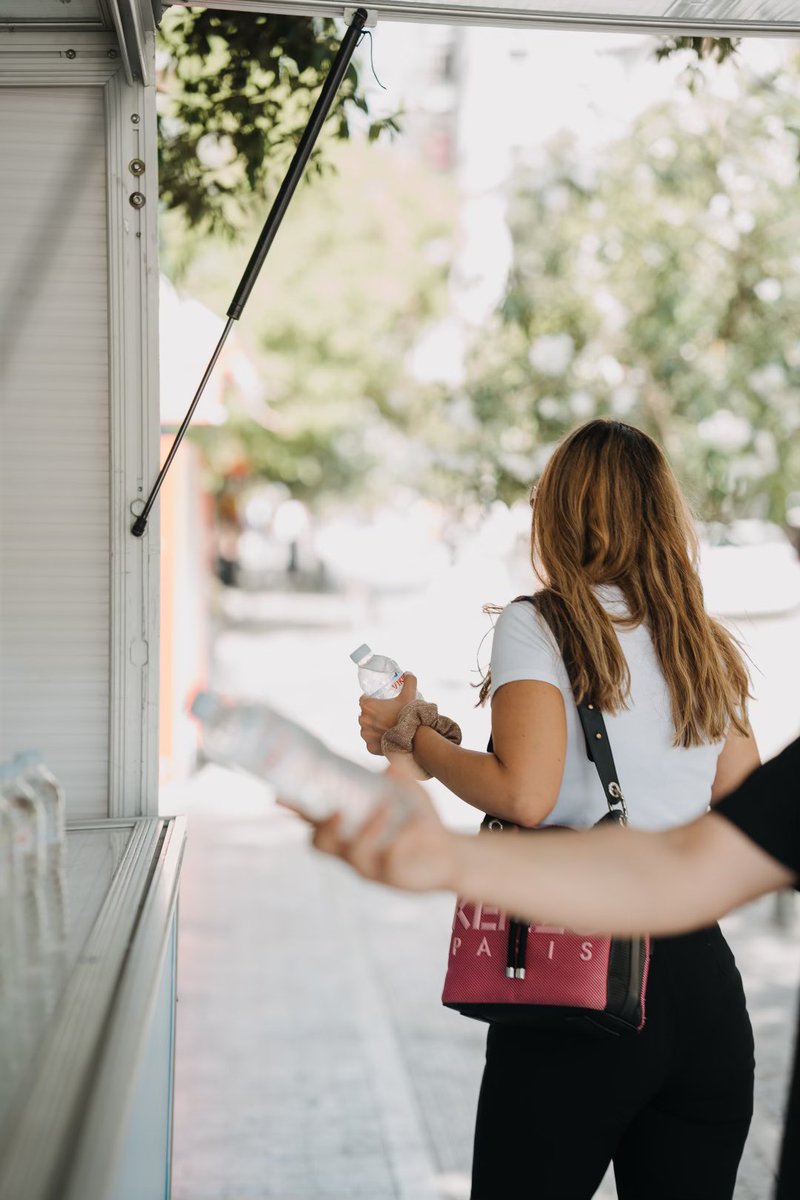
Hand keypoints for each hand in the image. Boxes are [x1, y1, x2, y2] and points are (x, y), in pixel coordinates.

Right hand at [308, 762, 458, 892]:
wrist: (450, 853)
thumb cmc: (418, 821)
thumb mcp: (407, 794)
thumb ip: (397, 775)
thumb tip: (392, 760)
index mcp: (348, 831)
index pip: (314, 821)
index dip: (295, 808)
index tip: (279, 794)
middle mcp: (352, 852)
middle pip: (321, 844)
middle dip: (323, 826)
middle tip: (336, 809)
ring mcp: (372, 867)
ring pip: (354, 853)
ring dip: (368, 828)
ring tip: (385, 808)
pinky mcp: (394, 878)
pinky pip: (390, 860)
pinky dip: (401, 838)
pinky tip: (415, 826)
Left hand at [358, 673, 418, 755]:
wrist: (413, 738)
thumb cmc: (408, 715)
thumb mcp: (409, 694)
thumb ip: (409, 681)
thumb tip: (408, 673)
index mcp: (368, 706)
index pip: (364, 700)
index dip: (371, 700)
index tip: (381, 702)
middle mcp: (363, 720)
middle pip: (365, 714)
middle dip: (373, 714)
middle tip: (386, 715)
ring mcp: (365, 735)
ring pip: (367, 728)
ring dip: (374, 727)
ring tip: (386, 727)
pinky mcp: (369, 747)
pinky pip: (371, 742)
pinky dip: (377, 740)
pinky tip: (386, 738)